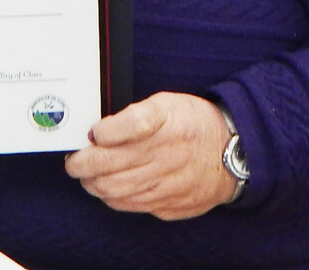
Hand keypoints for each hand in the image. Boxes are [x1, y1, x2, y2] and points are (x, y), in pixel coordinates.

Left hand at [64, 92, 235, 219]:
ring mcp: (168, 183)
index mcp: (167, 121)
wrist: (233, 153)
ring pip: (115, 190)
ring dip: (93, 184)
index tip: (93, 132)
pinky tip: (109, 189)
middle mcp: (167, 154)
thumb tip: (99, 133)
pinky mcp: (170, 204)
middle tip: (75, 161)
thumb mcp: (168, 103)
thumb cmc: (194, 123)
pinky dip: (113, 198)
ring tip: (87, 176)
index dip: (104, 131)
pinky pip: (131, 205)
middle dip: (82, 165)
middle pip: (110, 165)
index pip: (129, 125)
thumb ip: (135, 115)